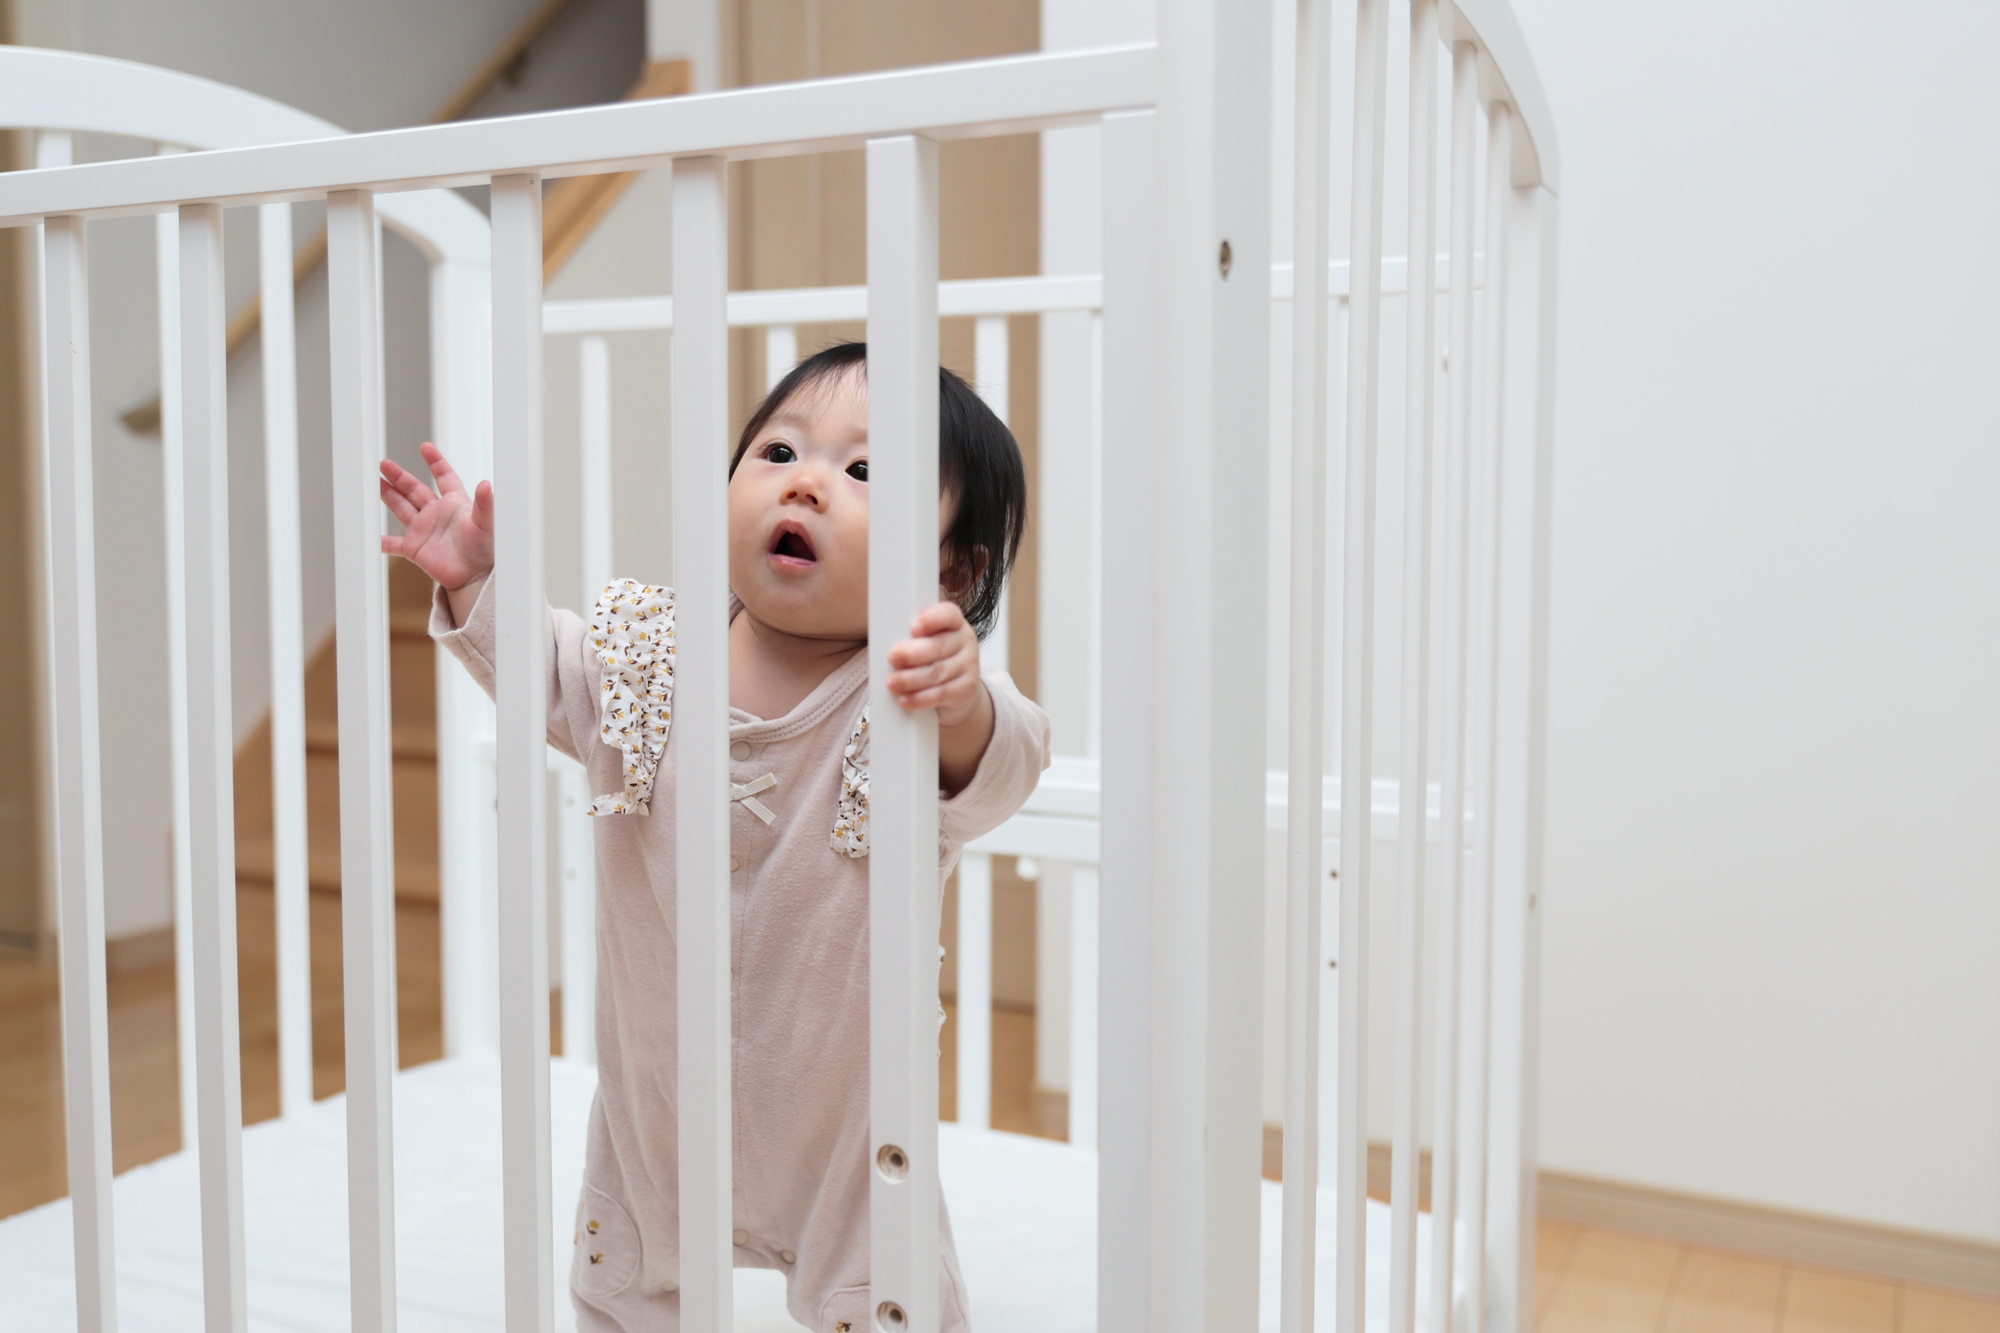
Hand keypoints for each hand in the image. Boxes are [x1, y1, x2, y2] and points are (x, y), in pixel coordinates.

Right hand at [379, 442, 493, 590]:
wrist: (476, 578)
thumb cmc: (485, 551)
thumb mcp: (485, 523)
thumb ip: (485, 504)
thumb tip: (486, 484)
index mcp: (454, 504)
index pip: (444, 477)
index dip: (435, 462)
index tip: (425, 447)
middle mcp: (436, 514)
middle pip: (414, 489)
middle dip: (399, 476)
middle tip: (383, 464)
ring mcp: (424, 530)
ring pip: (401, 508)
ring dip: (387, 495)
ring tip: (372, 482)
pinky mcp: (415, 549)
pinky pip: (392, 543)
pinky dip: (380, 540)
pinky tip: (368, 533)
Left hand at [885, 602, 984, 724]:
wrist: (957, 689)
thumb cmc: (933, 659)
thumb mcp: (925, 642)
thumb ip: (911, 638)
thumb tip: (885, 643)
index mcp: (953, 622)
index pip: (947, 614)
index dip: (931, 620)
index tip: (913, 628)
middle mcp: (965, 640)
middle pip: (938, 646)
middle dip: (912, 653)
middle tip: (892, 657)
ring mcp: (969, 665)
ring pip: (937, 672)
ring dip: (911, 679)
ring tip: (892, 683)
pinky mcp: (968, 688)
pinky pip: (941, 694)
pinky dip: (920, 698)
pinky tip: (904, 699)